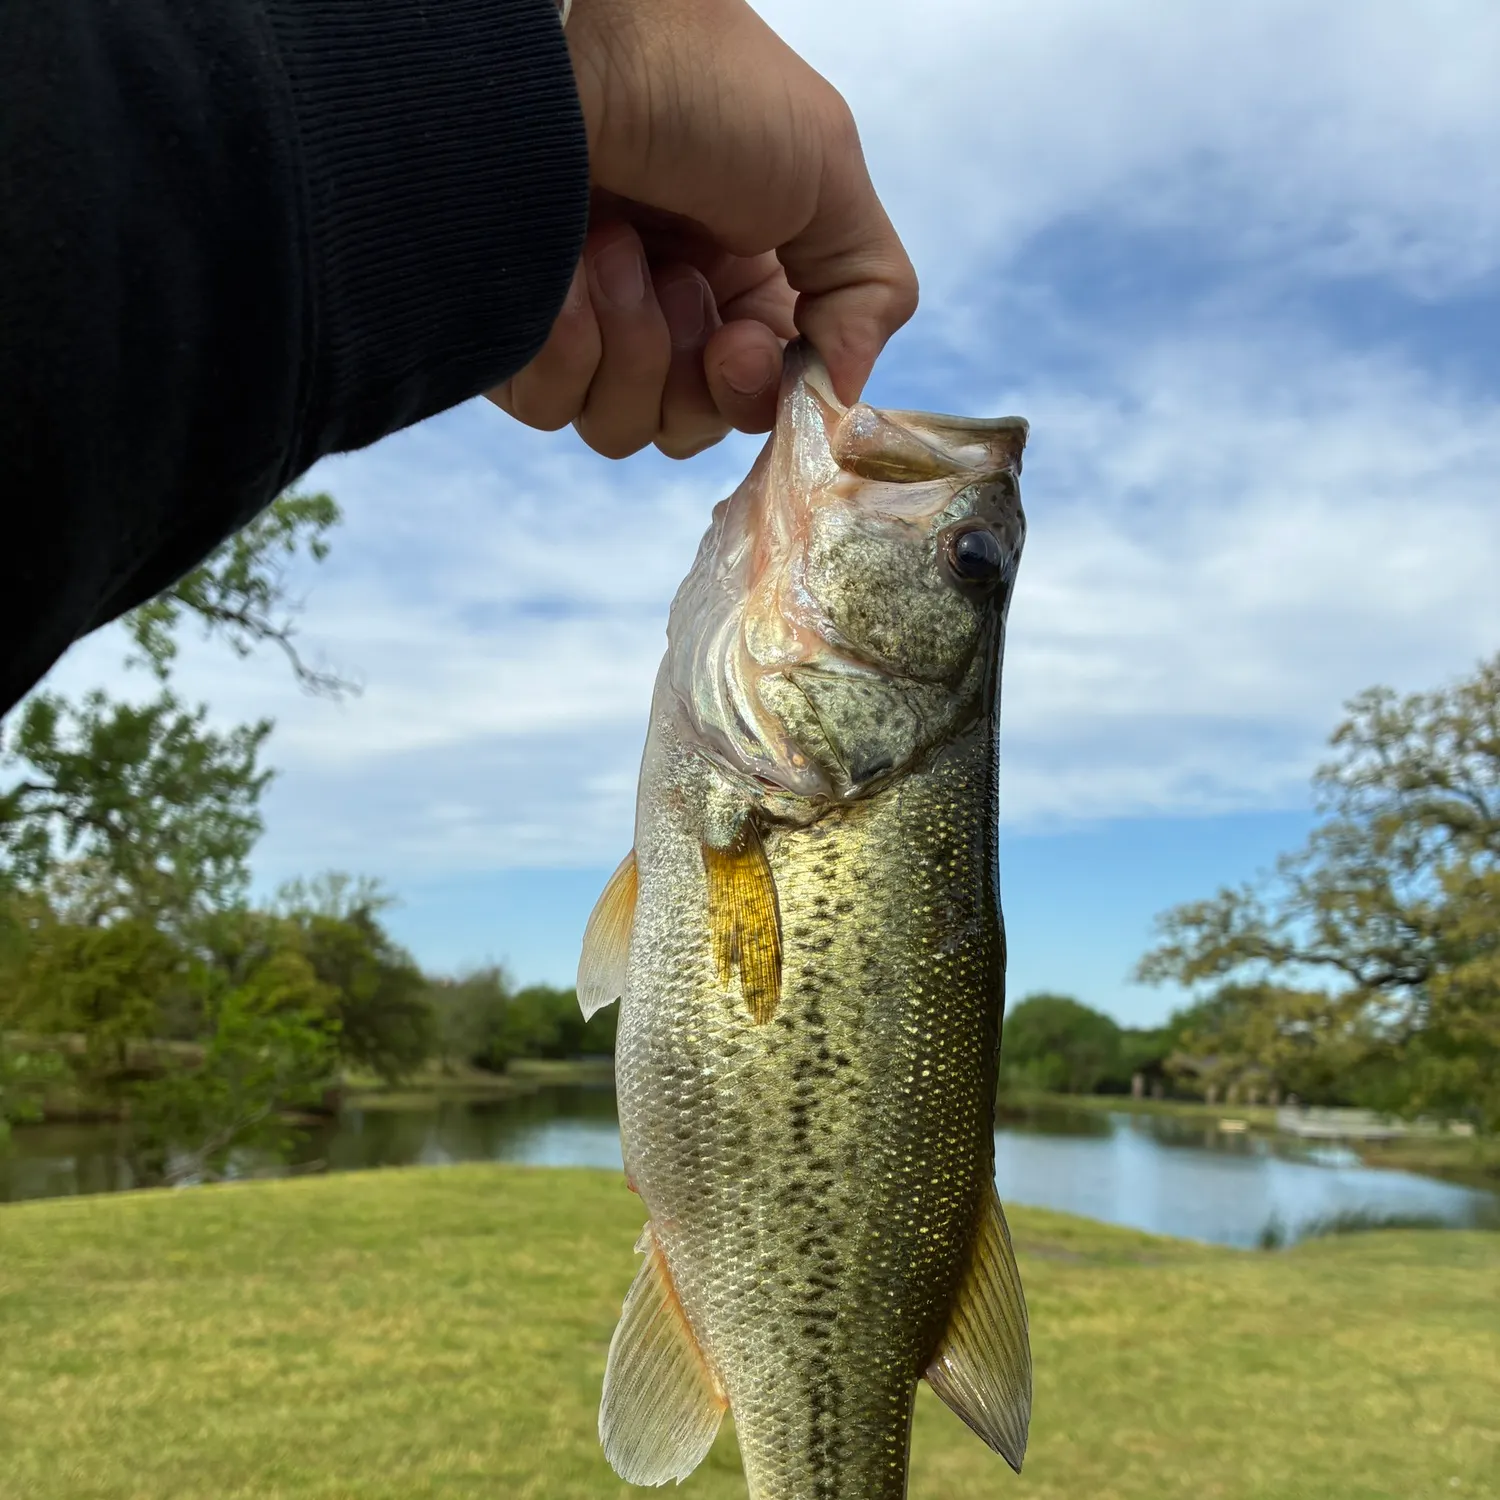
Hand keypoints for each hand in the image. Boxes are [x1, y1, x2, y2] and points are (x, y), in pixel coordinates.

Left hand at [488, 0, 917, 459]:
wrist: (567, 35)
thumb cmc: (698, 83)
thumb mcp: (827, 170)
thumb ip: (868, 289)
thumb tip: (844, 394)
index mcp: (742, 278)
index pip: (754, 399)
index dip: (753, 395)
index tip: (739, 344)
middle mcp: (664, 306)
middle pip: (687, 425)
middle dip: (689, 374)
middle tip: (676, 280)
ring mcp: (584, 321)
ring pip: (620, 426)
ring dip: (629, 346)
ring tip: (613, 245)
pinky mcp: (513, 330)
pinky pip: (547, 407)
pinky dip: (563, 349)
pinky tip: (562, 272)